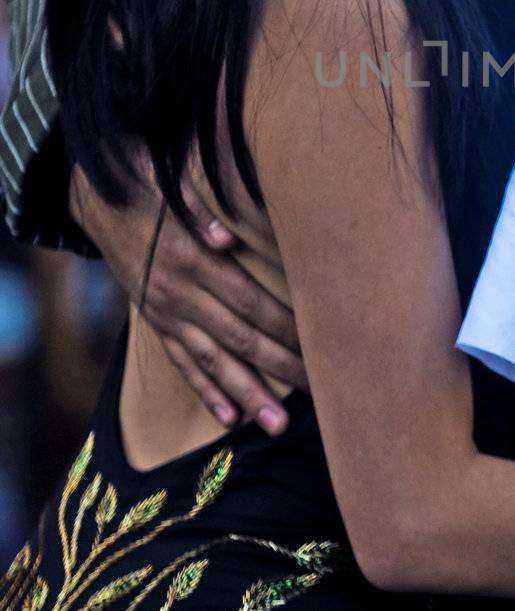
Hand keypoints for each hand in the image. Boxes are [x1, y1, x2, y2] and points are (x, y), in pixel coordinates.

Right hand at [68, 156, 306, 433]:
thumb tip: (225, 238)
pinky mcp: (157, 324)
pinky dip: (206, 391)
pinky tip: (230, 418)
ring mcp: (165, 314)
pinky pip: (183, 363)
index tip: (318, 347)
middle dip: (279, 368)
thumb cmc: (153, 186)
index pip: (248, 302)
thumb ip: (202, 210)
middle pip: (238, 339)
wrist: (100, 200)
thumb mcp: (176, 185)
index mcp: (191, 261)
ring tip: (277, 426)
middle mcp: (177, 295)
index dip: (284, 326)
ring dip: (247, 395)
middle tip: (318, 395)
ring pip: (212, 362)